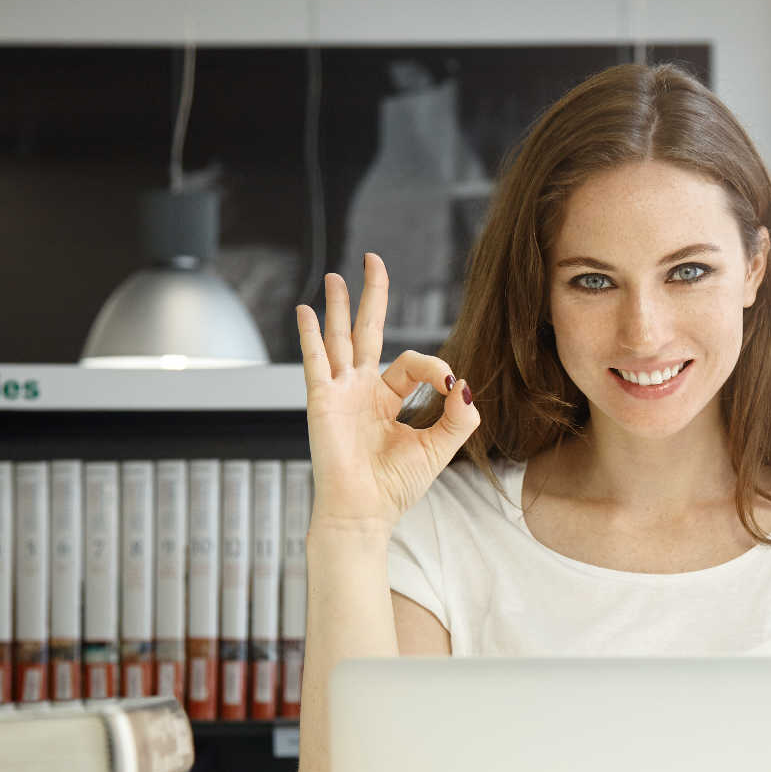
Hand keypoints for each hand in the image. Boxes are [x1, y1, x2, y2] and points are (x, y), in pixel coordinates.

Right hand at [297, 253, 479, 531]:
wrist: (364, 511)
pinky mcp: (323, 400)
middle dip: (372, 294)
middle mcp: (364, 390)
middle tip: (373, 259)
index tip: (449, 386)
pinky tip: (305, 311)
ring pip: (341, 337)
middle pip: (368, 330)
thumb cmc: (396, 486)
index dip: (436, 367)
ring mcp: (342, 392)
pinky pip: (316, 360)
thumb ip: (460, 415)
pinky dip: (310, 335)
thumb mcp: (441, 447)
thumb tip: (464, 382)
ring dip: (339, 305)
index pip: (414, 362)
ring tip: (336, 276)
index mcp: (392, 399)